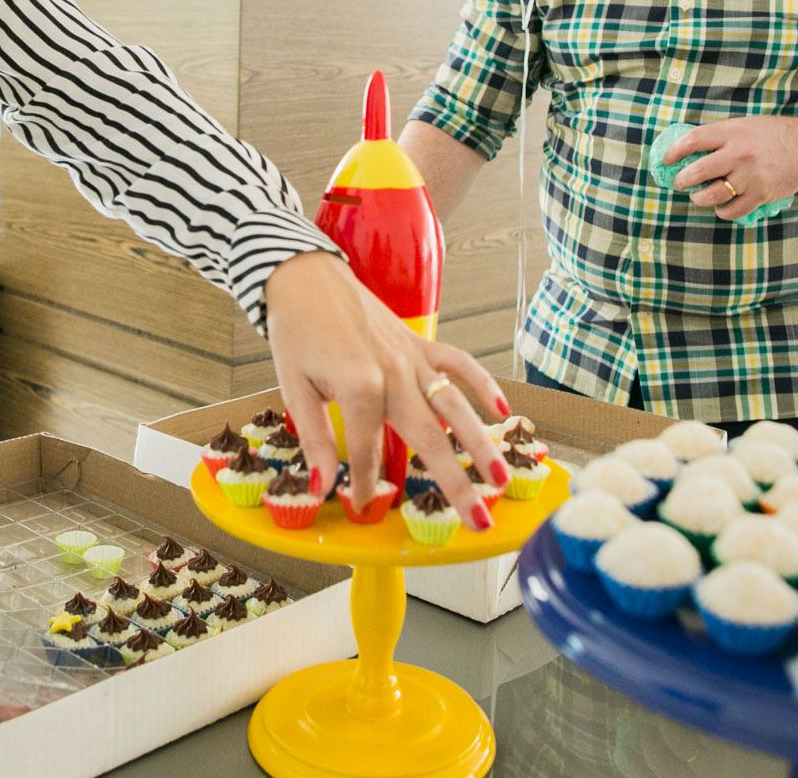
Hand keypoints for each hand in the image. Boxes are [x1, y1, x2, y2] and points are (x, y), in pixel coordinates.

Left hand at [263, 251, 510, 528]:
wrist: (304, 276)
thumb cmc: (296, 332)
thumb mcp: (295, 389)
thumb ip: (315, 440)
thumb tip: (320, 487)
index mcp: (361, 388)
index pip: (368, 453)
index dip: (364, 484)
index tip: (363, 508)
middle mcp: (395, 374)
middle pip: (430, 439)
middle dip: (455, 484)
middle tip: (478, 520)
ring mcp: (412, 356)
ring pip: (455, 406)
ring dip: (480, 444)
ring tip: (499, 479)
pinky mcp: (419, 342)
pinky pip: (459, 363)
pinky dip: (482, 384)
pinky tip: (502, 410)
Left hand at [666, 115, 797, 220]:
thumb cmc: (774, 134)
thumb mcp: (744, 124)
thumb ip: (719, 136)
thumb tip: (688, 149)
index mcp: (733, 132)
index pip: (692, 140)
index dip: (673, 151)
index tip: (666, 159)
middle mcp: (739, 154)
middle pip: (697, 171)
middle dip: (681, 180)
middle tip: (679, 182)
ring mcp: (750, 176)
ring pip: (711, 195)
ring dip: (699, 198)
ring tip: (698, 195)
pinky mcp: (761, 195)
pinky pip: (732, 211)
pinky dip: (722, 211)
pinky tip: (721, 205)